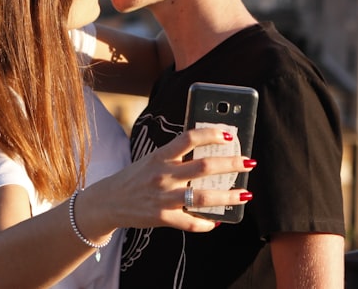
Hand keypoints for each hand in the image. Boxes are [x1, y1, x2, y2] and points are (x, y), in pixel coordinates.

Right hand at [79, 127, 255, 234]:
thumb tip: (207, 150)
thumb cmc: (136, 177)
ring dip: (228, 196)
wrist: (108, 201)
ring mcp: (163, 198)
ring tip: (245, 194)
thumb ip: (174, 155)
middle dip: (231, 164)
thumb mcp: (151, 159)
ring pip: (203, 197)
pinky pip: (191, 222)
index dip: (210, 134)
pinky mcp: (162, 218)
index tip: (228, 133)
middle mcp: (163, 175)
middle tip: (248, 162)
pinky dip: (206, 223)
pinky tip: (217, 220)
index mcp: (160, 156)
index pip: (188, 138)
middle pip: (203, 167)